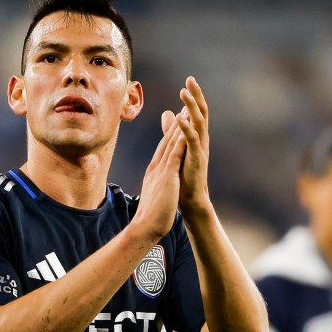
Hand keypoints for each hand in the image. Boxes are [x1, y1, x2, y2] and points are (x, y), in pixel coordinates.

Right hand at [134, 113, 185, 241]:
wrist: (145, 226)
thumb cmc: (150, 216)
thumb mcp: (154, 195)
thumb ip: (156, 186)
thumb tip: (156, 183)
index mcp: (154, 172)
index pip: (163, 148)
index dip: (171, 133)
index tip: (177, 120)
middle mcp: (156, 167)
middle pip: (167, 140)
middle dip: (176, 123)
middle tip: (184, 105)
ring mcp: (161, 170)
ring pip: (171, 143)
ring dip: (179, 125)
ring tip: (187, 109)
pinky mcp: (167, 176)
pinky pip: (175, 154)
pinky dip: (180, 140)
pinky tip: (186, 129)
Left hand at [166, 76, 210, 214]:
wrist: (190, 199)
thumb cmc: (184, 175)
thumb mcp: (177, 147)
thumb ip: (174, 130)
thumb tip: (168, 113)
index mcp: (196, 137)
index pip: (196, 112)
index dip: (193, 97)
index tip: (188, 80)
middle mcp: (201, 140)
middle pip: (201, 113)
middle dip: (196, 96)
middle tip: (191, 79)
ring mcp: (200, 149)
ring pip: (198, 123)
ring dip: (191, 107)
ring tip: (184, 93)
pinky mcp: (196, 159)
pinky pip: (192, 140)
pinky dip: (186, 128)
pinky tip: (179, 118)